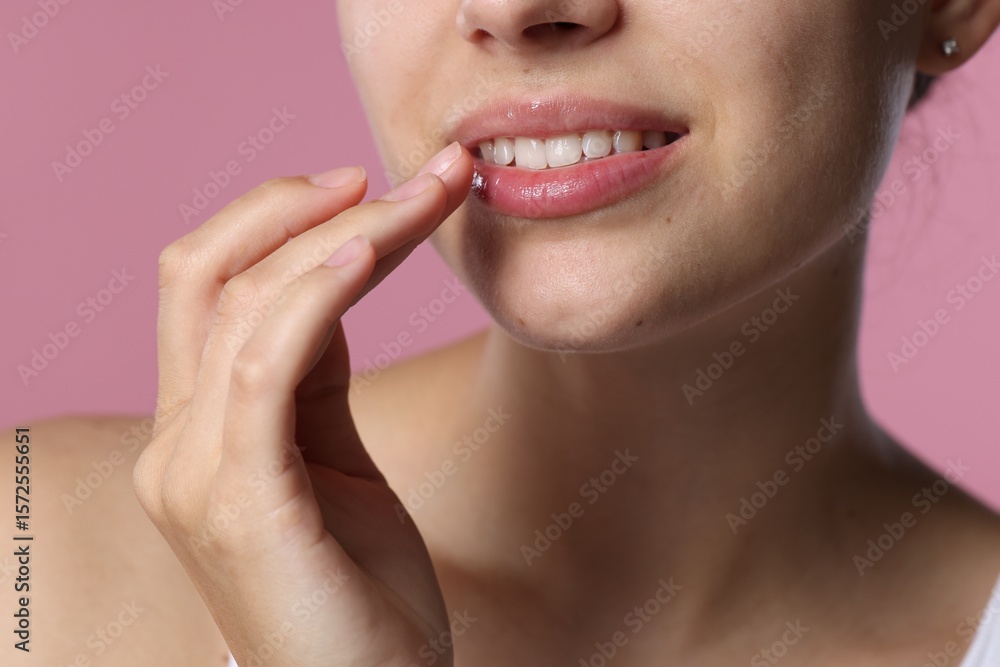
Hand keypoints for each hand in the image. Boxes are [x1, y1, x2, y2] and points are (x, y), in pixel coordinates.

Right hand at [133, 142, 472, 666]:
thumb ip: (313, 377)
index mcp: (199, 432)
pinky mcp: (239, 503)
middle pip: (205, 274)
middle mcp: (176, 445)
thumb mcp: (335, 461)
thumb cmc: (360, 592)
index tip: (369, 185)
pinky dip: (315, 294)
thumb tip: (332, 275)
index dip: (281, 219)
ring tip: (419, 196)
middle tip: (401, 174)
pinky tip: (372, 249)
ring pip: (240, 303)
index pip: (212, 287)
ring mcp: (195, 475)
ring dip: (339, 232)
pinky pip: (264, 366)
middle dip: (302, 204)